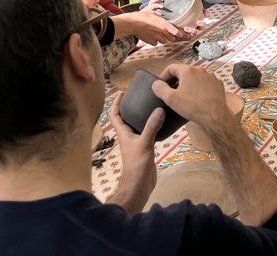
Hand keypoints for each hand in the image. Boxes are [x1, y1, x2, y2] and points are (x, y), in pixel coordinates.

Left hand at [107, 93, 163, 213]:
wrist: (139, 185)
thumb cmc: (136, 165)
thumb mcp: (144, 143)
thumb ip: (151, 127)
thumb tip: (159, 109)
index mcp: (123, 134)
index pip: (115, 115)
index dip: (116, 103)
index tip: (122, 92)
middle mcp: (128, 137)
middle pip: (126, 118)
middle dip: (130, 106)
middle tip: (140, 95)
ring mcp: (137, 142)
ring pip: (138, 125)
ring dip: (142, 115)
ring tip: (152, 105)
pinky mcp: (146, 148)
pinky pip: (148, 132)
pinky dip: (153, 125)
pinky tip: (162, 122)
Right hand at [123, 0, 194, 44]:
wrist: (131, 24)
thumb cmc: (141, 16)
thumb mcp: (150, 8)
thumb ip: (156, 3)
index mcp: (164, 24)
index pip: (176, 31)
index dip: (183, 34)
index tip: (187, 34)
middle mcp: (162, 32)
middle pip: (173, 38)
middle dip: (176, 37)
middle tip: (182, 35)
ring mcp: (157, 38)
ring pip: (166, 41)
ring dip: (167, 38)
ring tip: (167, 35)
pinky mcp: (152, 42)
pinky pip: (157, 43)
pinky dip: (158, 40)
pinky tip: (156, 36)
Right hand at [152, 64, 230, 131]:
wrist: (214, 116)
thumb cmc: (193, 107)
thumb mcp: (170, 99)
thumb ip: (160, 88)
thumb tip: (156, 84)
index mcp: (188, 70)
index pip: (171, 68)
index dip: (164, 76)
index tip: (161, 85)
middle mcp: (201, 70)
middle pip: (183, 72)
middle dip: (176, 81)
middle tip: (171, 92)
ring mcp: (211, 76)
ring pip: (195, 77)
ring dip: (188, 84)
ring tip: (184, 96)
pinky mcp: (217, 84)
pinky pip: (205, 83)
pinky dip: (199, 88)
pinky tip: (196, 98)